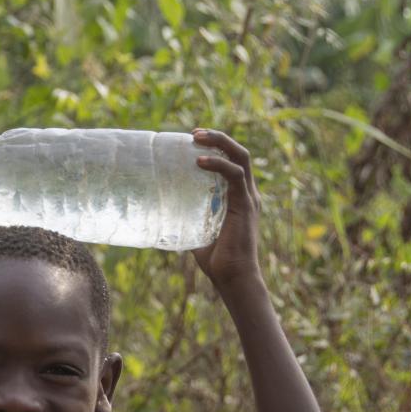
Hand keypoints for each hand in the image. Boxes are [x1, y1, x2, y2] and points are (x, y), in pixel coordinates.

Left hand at [190, 128, 261, 288]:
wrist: (232, 278)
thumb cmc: (217, 260)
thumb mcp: (196, 234)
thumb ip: (186, 222)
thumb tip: (162, 216)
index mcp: (239, 197)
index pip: (232, 162)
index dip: (216, 147)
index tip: (193, 140)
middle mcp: (247, 193)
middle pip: (238, 153)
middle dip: (218, 138)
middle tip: (194, 133)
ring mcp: (249, 197)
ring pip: (240, 157)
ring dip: (220, 143)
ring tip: (197, 137)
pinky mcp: (246, 205)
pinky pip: (235, 175)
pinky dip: (218, 164)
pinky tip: (200, 161)